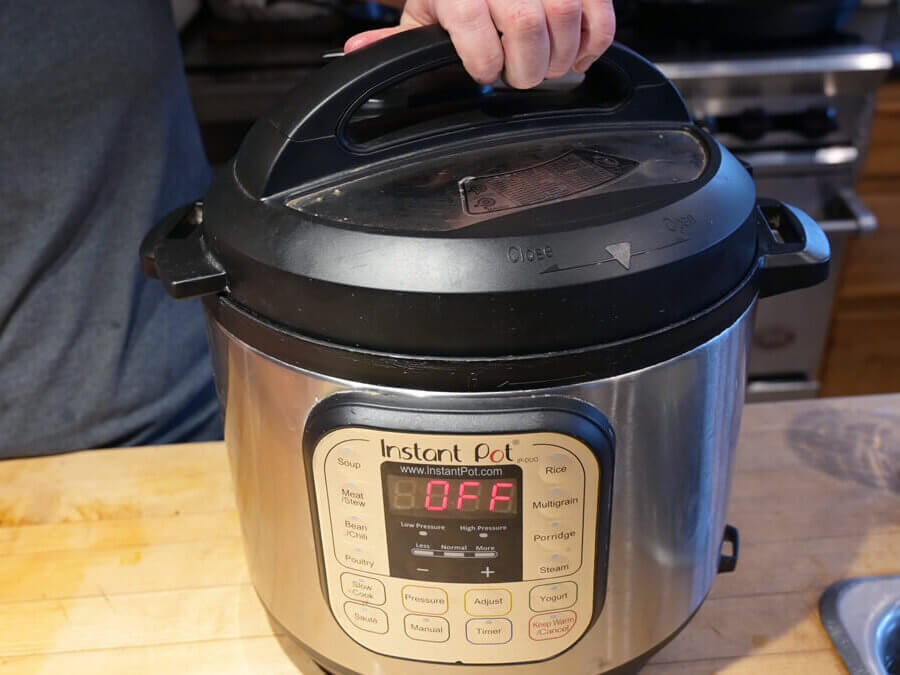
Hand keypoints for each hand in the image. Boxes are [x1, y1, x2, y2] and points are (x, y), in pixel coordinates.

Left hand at [344, 0, 615, 88]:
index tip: (485, 70)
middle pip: (528, 36)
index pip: (481, 41)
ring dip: (559, 60)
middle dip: (525, 71)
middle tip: (518, 73)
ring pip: (566, 27)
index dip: (486, 67)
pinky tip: (574, 53)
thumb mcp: (426, 1)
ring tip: (544, 64)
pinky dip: (593, 45)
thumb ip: (398, 33)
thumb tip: (356, 53)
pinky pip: (600, 21)